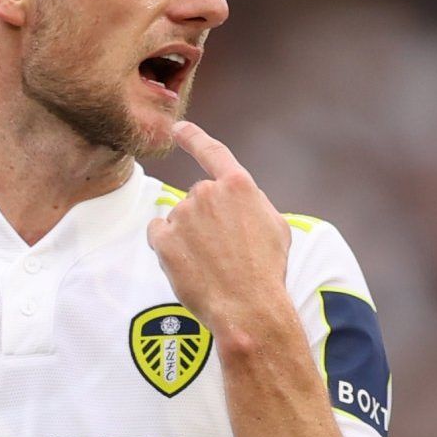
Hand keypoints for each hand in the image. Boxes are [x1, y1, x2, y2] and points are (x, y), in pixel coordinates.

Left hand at [148, 120, 294, 337]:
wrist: (248, 307)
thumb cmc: (267, 270)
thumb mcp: (276, 227)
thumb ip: (252, 203)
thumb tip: (239, 201)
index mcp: (238, 185)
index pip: (211, 151)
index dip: (193, 137)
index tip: (178, 128)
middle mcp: (207, 192)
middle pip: (197, 198)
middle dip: (205, 219)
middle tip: (224, 251)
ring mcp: (183, 215)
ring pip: (178, 219)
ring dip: (189, 236)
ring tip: (211, 264)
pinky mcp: (164, 240)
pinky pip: (159, 235)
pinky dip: (169, 247)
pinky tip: (189, 266)